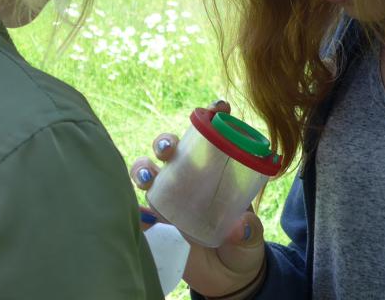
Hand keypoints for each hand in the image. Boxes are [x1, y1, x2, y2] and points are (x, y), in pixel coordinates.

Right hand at [131, 100, 266, 297]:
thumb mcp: (250, 239)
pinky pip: (137, 211)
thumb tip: (240, 226)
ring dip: (143, 168)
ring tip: (147, 175)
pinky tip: (139, 213)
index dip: (212, 117)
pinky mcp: (155, 224)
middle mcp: (186, 180)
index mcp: (213, 173)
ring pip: (147, 173)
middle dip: (164, 142)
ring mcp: (168, 200)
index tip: (219, 105)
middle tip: (169, 148)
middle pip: (168, 151)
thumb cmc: (240, 247)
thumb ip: (247, 232)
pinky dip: (135, 209)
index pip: (211, 139)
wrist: (226, 278)